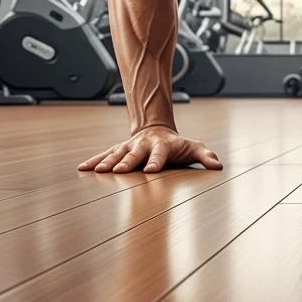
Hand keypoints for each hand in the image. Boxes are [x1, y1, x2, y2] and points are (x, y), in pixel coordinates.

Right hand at [78, 125, 222, 173]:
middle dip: (127, 162)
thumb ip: (206, 156)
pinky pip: (105, 155)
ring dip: (107, 162)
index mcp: (163, 146)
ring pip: (117, 154)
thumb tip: (218, 165)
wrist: (157, 130)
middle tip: (119, 171)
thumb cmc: (177, 145)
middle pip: (135, 154)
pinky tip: (83, 168)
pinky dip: (94, 161)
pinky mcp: (119, 150)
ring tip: (98, 172)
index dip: (156, 161)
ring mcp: (130, 147)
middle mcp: (144, 145)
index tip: (150, 170)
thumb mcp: (194, 148)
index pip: (160, 154)